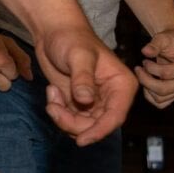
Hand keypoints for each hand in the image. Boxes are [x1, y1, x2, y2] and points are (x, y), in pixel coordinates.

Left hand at [35, 24, 138, 143]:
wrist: (54, 32)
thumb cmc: (70, 38)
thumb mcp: (77, 55)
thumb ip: (82, 78)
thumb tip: (86, 101)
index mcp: (121, 85)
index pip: (115, 116)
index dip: (99, 131)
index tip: (81, 140)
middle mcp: (112, 96)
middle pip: (96, 125)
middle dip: (72, 123)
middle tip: (53, 107)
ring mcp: (95, 101)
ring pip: (82, 126)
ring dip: (63, 117)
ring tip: (52, 95)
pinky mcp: (79, 102)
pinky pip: (70, 119)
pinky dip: (58, 111)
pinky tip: (52, 92)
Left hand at [136, 25, 173, 108]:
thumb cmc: (170, 42)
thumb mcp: (162, 38)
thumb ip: (154, 44)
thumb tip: (146, 51)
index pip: (166, 74)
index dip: (150, 68)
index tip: (144, 60)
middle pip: (163, 89)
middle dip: (145, 80)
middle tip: (138, 69)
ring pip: (160, 98)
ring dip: (146, 87)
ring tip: (143, 74)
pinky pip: (160, 103)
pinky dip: (149, 95)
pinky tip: (147, 82)